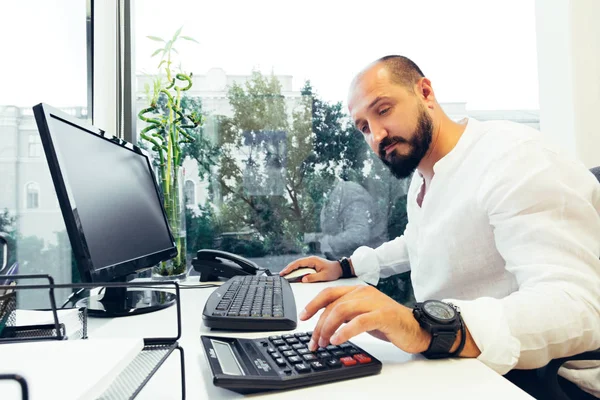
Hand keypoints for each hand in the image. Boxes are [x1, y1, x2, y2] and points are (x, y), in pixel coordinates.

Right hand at [279, 256, 341, 282]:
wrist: (339, 268)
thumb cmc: (333, 271)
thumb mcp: (324, 276)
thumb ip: (313, 278)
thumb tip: (303, 279)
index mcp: (312, 260)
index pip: (298, 263)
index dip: (290, 268)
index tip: (283, 272)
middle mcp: (310, 260)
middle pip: (296, 263)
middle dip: (288, 269)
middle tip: (281, 275)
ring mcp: (310, 262)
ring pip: (298, 265)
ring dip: (291, 270)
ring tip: (284, 275)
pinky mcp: (311, 265)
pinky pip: (301, 267)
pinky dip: (296, 271)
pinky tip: (292, 275)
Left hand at [299, 285, 431, 353]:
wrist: (415, 328)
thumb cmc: (388, 322)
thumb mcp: (361, 315)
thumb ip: (345, 315)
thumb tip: (323, 326)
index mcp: (357, 290)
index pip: (329, 293)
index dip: (313, 304)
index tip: (303, 317)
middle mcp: (363, 292)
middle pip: (332, 305)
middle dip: (319, 324)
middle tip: (314, 342)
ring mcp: (374, 302)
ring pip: (342, 310)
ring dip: (328, 328)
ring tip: (324, 342)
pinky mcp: (383, 314)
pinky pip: (359, 322)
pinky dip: (344, 331)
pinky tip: (337, 340)